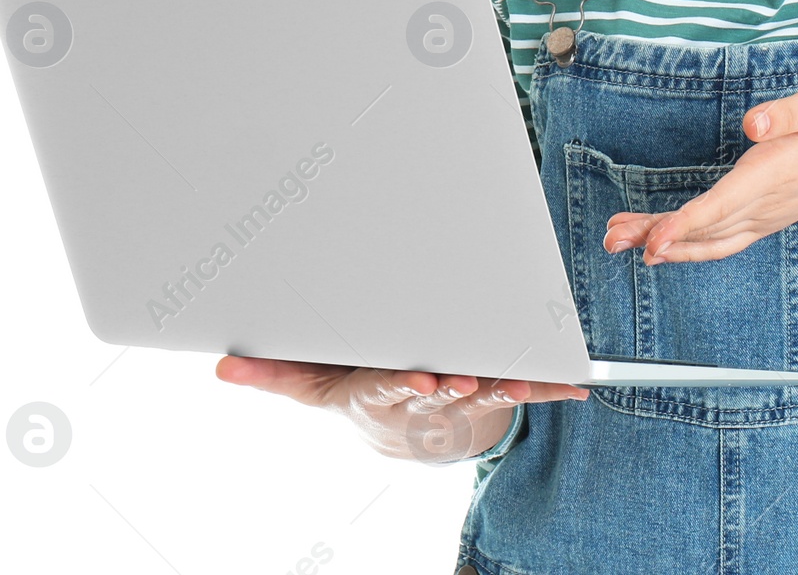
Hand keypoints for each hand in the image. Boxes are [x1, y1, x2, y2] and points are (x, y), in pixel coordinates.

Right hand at [215, 356, 588, 462]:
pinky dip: (550, 386)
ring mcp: (460, 398)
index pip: (395, 389)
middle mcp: (424, 399)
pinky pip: (523, 388)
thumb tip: (220, 365)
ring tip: (527, 382)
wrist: (398, 431)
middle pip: (444, 393)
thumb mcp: (309, 385)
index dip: (409, 386)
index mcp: (383, 392)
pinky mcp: (490, 389)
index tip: (424, 379)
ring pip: (485, 393)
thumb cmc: (353, 390)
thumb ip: (270, 373)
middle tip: (472, 381)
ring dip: (507, 389)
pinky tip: (577, 384)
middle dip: (460, 387)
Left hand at [603, 79, 797, 264]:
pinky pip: (719, 241)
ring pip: (707, 239)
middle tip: (613, 237)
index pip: (725, 205)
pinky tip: (657, 243)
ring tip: (618, 238)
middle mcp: (766, 202)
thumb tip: (754, 123)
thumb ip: (790, 113)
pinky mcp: (761, 217)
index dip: (686, 225)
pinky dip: (685, 246)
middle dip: (656, 235)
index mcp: (776, 172)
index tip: (654, 240)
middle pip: (705, 228)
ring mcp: (763, 216)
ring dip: (662, 242)